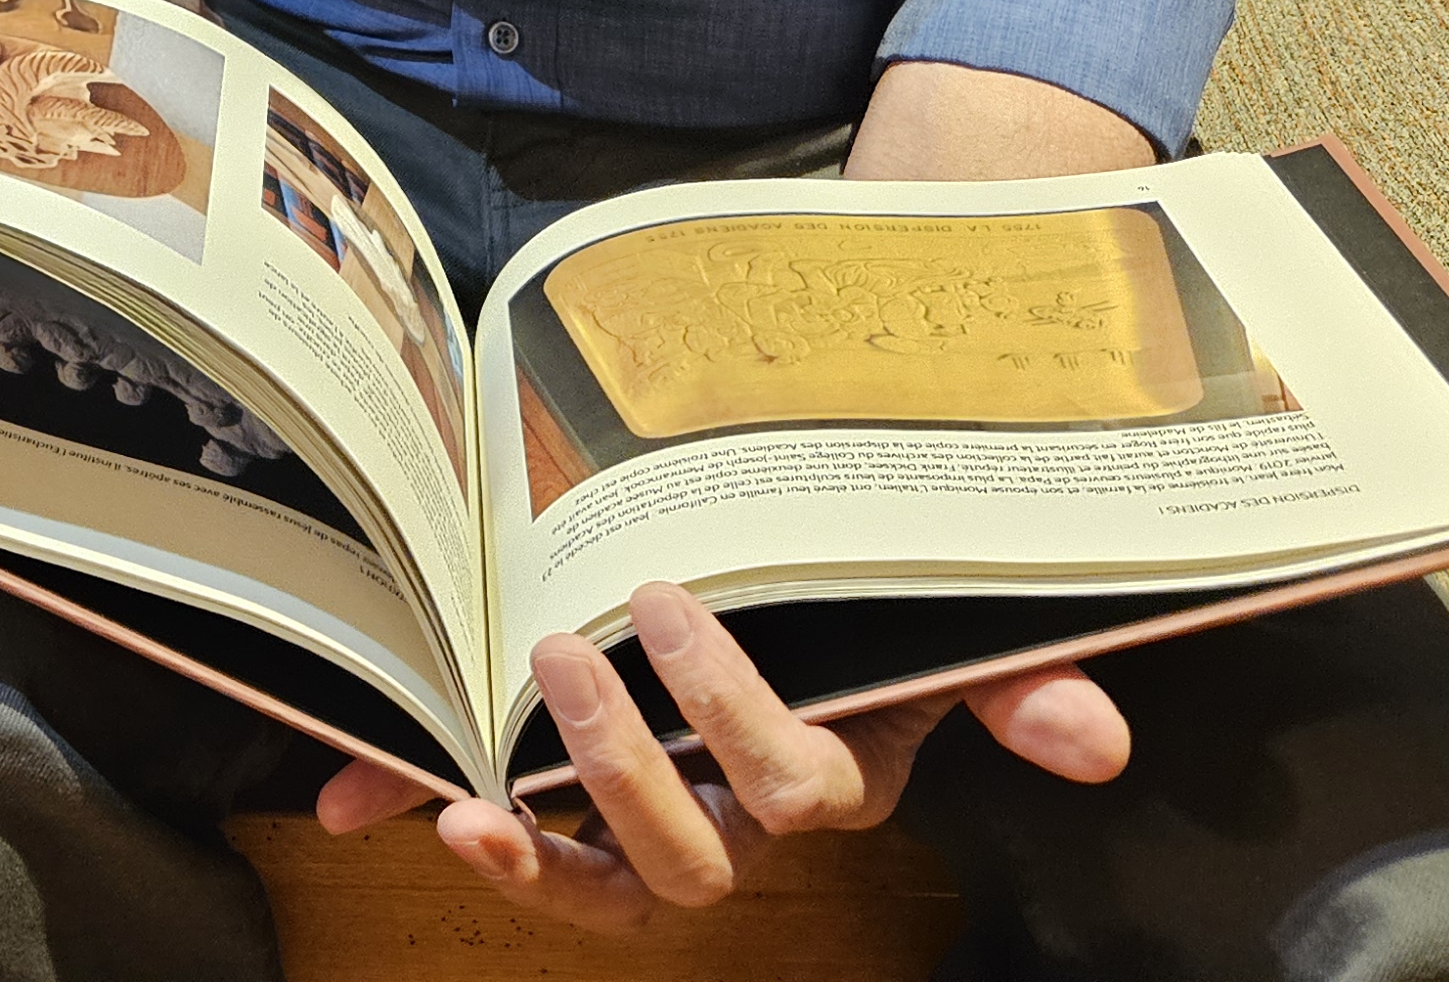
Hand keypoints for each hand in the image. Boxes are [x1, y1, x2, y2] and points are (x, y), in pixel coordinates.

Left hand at [317, 583, 1126, 932]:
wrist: (744, 561)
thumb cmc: (846, 601)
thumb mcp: (919, 622)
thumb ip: (1001, 673)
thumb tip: (1091, 737)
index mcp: (818, 764)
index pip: (796, 787)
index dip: (730, 721)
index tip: (663, 602)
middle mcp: (733, 818)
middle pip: (693, 861)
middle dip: (626, 766)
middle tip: (567, 647)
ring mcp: (646, 825)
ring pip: (608, 887)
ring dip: (540, 835)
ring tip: (479, 759)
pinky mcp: (559, 809)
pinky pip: (509, 849)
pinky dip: (426, 822)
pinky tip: (357, 801)